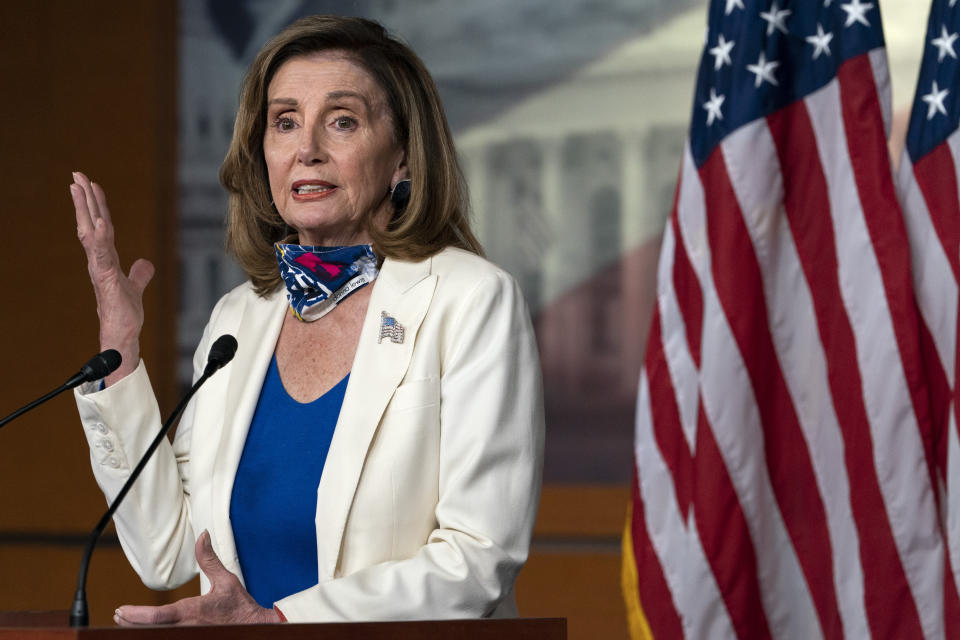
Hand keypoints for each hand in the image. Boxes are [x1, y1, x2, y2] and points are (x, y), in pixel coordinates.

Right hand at [71, 172, 153, 384]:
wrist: (121, 336)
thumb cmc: (124, 314)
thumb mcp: (135, 287)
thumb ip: (139, 274)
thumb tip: (145, 263)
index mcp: (105, 259)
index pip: (101, 226)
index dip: (96, 206)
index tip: (91, 185)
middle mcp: (98, 261)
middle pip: (90, 223)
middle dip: (83, 199)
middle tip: (76, 175)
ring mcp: (99, 269)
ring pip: (90, 233)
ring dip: (86, 210)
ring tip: (81, 188)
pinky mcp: (105, 279)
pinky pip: (102, 254)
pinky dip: (101, 237)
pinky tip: (101, 221)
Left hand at [113, 530, 281, 625]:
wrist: (255, 628)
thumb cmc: (240, 606)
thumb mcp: (226, 579)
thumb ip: (209, 559)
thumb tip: (202, 536)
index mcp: (192, 611)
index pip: (157, 617)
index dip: (136, 615)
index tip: (121, 610)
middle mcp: (187, 627)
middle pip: (150, 630)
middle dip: (132, 623)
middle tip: (119, 615)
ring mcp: (190, 635)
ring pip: (158, 635)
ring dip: (140, 629)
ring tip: (128, 621)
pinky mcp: (194, 638)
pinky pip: (168, 637)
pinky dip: (155, 632)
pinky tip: (149, 629)